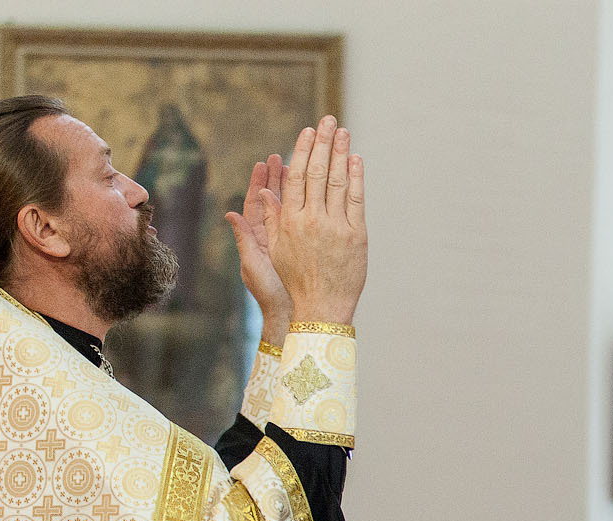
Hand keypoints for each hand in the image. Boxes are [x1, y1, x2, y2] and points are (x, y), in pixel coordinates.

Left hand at [225, 155, 291, 340]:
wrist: (292, 313)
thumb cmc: (270, 294)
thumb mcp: (253, 265)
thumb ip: (243, 240)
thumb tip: (230, 213)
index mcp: (257, 237)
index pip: (256, 203)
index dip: (259, 182)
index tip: (264, 162)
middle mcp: (272, 235)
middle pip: (273, 200)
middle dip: (277, 177)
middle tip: (283, 156)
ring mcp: (289, 240)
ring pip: (291, 208)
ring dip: (295, 188)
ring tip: (300, 166)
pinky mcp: (304, 246)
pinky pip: (306, 221)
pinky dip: (309, 205)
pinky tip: (317, 191)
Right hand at [264, 116, 367, 326]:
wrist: (321, 308)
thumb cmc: (294, 282)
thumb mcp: (273, 252)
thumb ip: (266, 221)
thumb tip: (256, 196)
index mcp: (289, 220)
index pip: (296, 176)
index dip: (302, 151)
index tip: (308, 133)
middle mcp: (311, 219)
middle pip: (317, 172)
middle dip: (323, 143)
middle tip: (328, 120)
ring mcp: (335, 226)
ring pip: (338, 181)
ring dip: (341, 153)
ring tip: (344, 132)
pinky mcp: (356, 236)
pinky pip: (356, 200)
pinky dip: (356, 177)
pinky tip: (356, 160)